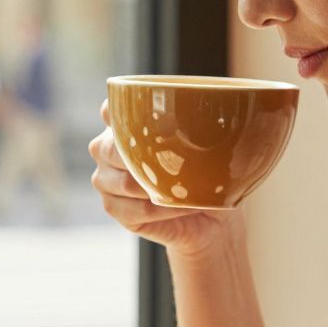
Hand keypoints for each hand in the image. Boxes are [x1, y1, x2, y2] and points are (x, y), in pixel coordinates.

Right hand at [89, 99, 243, 257]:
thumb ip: (204, 126)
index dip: (117, 113)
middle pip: (107, 148)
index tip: (144, 118)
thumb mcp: (215, 145)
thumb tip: (220, 115)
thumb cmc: (210, 173)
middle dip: (140, 157)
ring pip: (121, 183)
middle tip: (175, 163)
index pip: (110, 110)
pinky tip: (181, 208)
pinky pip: (132, 210)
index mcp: (127, 124)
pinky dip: (161, 211)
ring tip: (185, 190)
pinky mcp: (114, 209)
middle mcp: (108, 149)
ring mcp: (107, 180)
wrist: (212, 215)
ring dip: (157, 188)